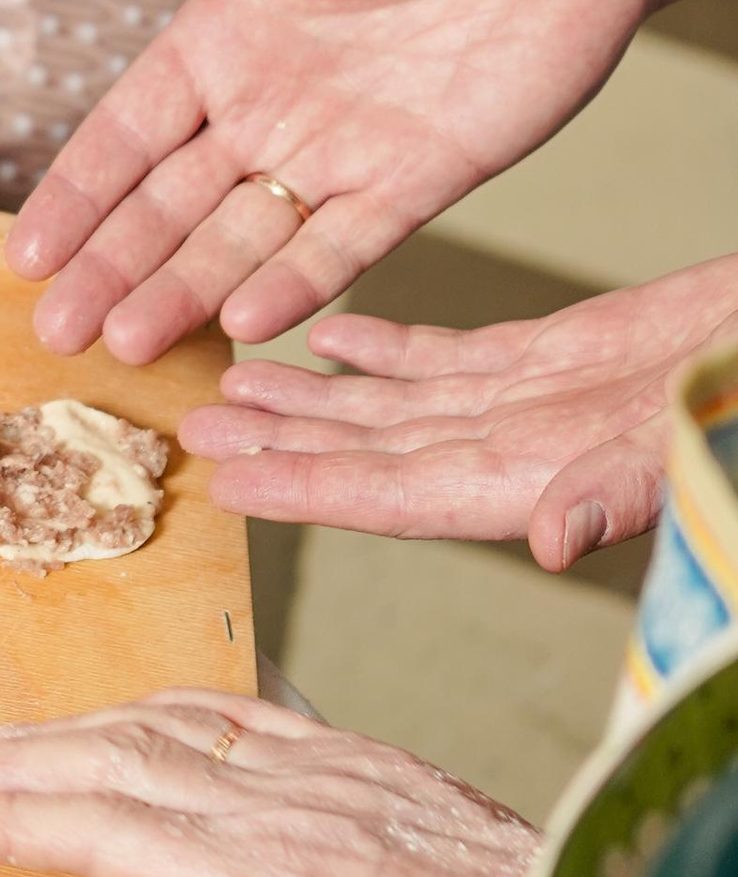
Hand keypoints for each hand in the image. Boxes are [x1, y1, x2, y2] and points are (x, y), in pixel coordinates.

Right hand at [0, 695, 532, 876]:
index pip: (112, 836)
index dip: (20, 825)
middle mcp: (283, 809)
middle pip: (121, 767)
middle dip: (22, 769)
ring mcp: (322, 773)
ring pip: (171, 730)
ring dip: (78, 732)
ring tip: (7, 743)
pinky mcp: (360, 759)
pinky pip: (240, 711)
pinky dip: (165, 706)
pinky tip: (134, 713)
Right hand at [8, 0, 661, 361]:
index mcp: (223, 37)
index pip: (127, 132)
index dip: (76, 194)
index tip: (27, 253)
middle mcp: (268, 106)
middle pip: (167, 206)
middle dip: (110, 268)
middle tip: (55, 334)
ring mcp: (339, 151)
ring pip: (240, 241)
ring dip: (182, 293)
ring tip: (125, 344)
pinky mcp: (417, 181)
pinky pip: (344, 248)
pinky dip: (295, 286)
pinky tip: (243, 324)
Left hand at [185, 253, 737, 563]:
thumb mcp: (686, 455)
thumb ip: (615, 501)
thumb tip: (552, 541)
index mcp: (529, 483)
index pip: (389, 498)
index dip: (306, 492)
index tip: (228, 487)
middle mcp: (511, 453)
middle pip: (366, 454)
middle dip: (279, 445)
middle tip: (191, 433)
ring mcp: (524, 407)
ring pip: (391, 405)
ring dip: (312, 396)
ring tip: (233, 384)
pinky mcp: (546, 357)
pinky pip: (443, 358)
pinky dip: (384, 347)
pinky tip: (329, 335)